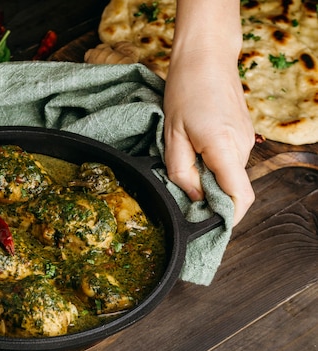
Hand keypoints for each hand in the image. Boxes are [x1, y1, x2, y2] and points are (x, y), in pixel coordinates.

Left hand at [163, 48, 255, 225]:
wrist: (206, 58)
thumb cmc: (185, 91)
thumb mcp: (172, 136)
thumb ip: (182, 172)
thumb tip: (194, 199)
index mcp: (225, 150)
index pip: (239, 198)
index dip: (226, 217)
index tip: (206, 225)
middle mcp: (242, 148)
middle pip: (231, 189)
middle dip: (207, 197)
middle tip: (180, 188)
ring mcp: (245, 141)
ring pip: (227, 175)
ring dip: (207, 177)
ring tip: (183, 157)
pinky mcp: (242, 135)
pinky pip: (228, 161)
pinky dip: (212, 164)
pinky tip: (193, 147)